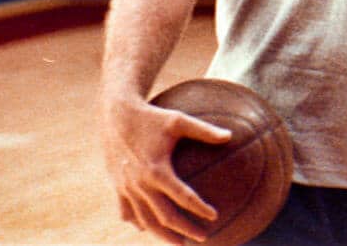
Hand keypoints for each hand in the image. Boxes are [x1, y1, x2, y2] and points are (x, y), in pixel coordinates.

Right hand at [100, 95, 232, 243]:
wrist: (116, 114)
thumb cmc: (152, 116)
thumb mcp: (179, 120)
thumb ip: (205, 130)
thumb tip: (231, 136)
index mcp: (157, 170)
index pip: (183, 197)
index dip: (199, 209)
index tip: (214, 216)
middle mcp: (140, 184)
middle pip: (164, 217)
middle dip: (184, 230)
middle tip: (203, 237)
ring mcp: (126, 188)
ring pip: (144, 221)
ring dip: (162, 234)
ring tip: (179, 242)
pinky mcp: (117, 186)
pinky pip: (125, 212)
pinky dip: (138, 222)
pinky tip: (147, 227)